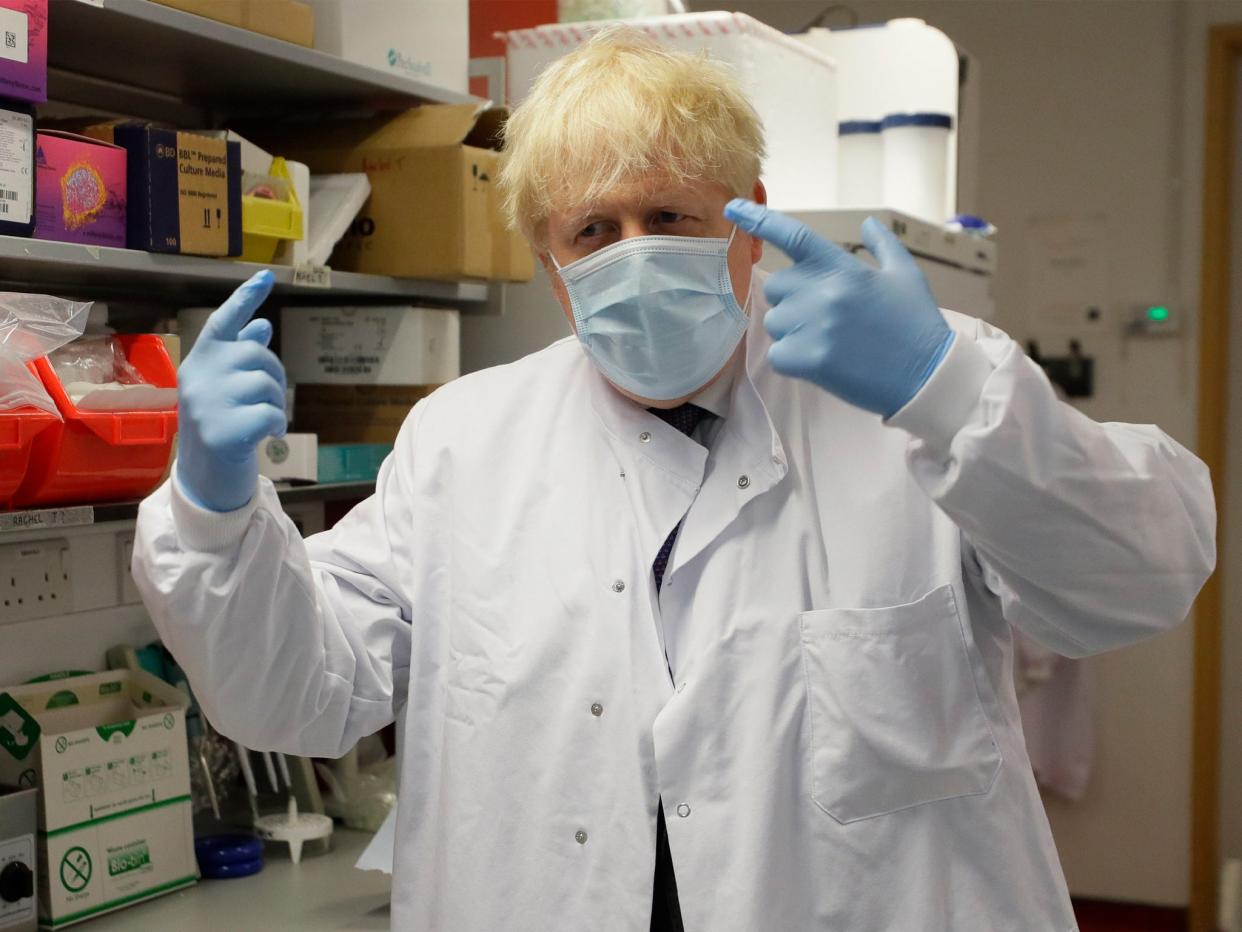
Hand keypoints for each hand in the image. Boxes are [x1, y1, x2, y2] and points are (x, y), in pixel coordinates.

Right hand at [176, 270, 286, 511]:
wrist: (205, 480)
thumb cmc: (221, 428)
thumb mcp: (227, 389)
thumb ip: (242, 357)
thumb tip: (262, 325)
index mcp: (197, 361)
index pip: (223, 322)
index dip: (245, 298)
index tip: (267, 276)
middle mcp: (198, 376)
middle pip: (256, 354)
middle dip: (273, 375)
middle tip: (266, 401)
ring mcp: (207, 403)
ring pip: (266, 383)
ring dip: (276, 404)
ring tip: (263, 421)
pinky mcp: (223, 430)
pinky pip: (271, 413)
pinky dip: (277, 425)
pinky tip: (268, 436)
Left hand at [723, 199, 953, 417]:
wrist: (927, 375)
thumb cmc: (916, 324)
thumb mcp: (905, 275)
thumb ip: (883, 246)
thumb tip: (869, 224)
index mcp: (844, 268)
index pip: (793, 235)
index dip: (759, 219)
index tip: (731, 208)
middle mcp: (824, 292)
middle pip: (776, 287)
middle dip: (792, 300)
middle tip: (825, 318)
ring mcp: (815, 325)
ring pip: (775, 323)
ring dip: (793, 332)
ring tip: (829, 341)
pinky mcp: (810, 359)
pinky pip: (778, 354)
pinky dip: (793, 360)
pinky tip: (822, 362)